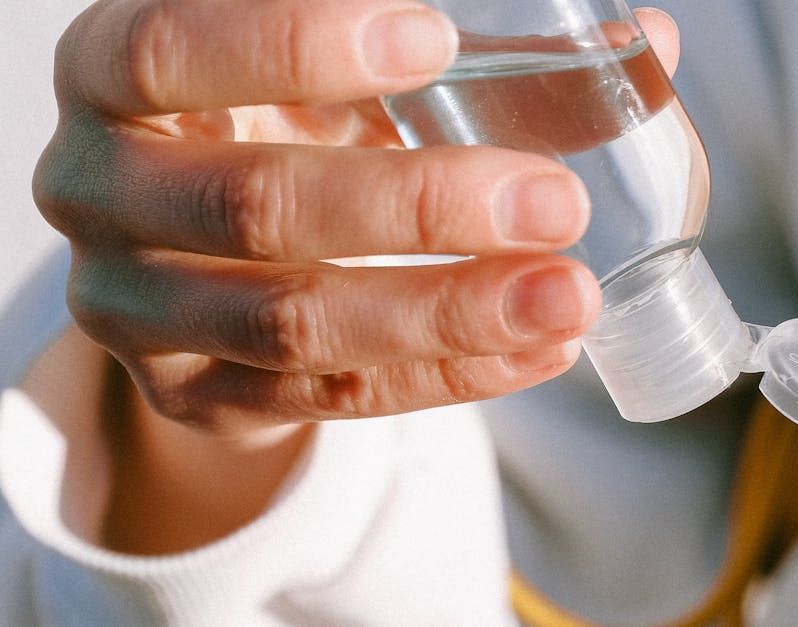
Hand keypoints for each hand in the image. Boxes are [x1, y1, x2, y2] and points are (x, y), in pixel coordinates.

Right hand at [34, 0, 678, 434]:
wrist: (194, 245)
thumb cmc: (274, 115)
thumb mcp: (327, 67)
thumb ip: (452, 50)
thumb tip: (648, 42)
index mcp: (115, 75)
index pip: (170, 48)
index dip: (296, 44)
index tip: (438, 40)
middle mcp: (101, 191)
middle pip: (255, 205)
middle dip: (417, 207)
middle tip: (552, 199)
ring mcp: (139, 308)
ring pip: (294, 322)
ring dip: (446, 314)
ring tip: (569, 297)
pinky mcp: (196, 393)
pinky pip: (329, 396)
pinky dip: (446, 376)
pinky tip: (539, 350)